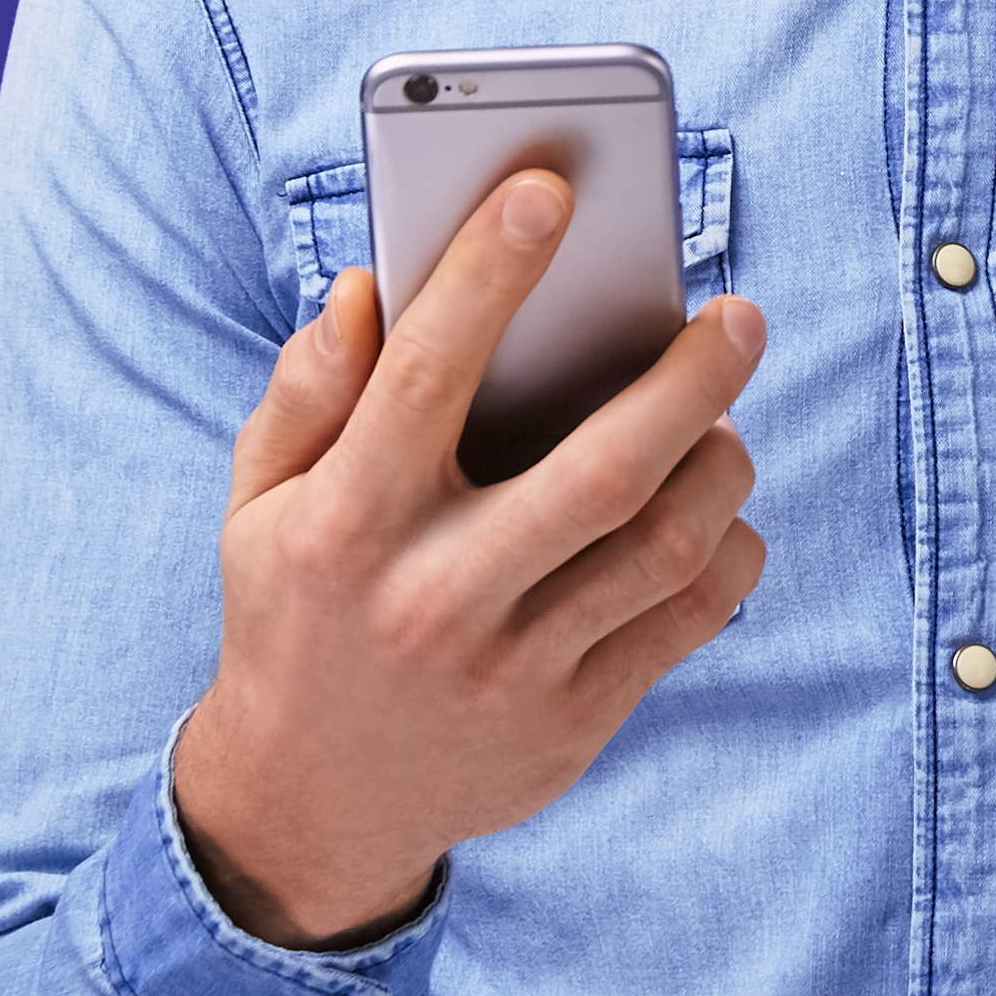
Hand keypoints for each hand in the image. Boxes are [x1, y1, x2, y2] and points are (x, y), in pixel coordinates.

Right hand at [171, 172, 767, 948]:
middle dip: (686, 380)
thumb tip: (367, 286)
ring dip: (721, 464)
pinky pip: (689, 619)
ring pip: (664, 546)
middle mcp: (431, 598)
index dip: (486, 274)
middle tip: (737, 314)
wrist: (310, 806)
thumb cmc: (296, 616)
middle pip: (598, 471)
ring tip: (724, 418)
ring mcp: (509, 669)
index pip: (422, 377)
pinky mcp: (573, 723)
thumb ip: (306, 395)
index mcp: (344, 528)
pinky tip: (719, 514)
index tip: (546, 189)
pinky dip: (730, 552)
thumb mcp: (258, 509)